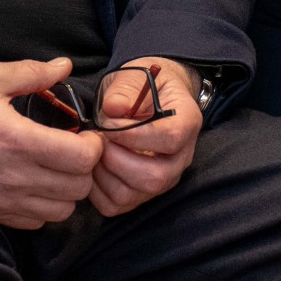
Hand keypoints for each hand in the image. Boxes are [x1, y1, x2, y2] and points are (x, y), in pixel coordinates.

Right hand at [0, 59, 103, 229]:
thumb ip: (33, 73)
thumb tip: (65, 66)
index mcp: (15, 139)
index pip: (81, 158)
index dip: (93, 145)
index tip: (85, 132)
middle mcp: (11, 176)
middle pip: (76, 188)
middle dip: (84, 167)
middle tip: (74, 147)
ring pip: (59, 211)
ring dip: (67, 189)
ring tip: (56, 166)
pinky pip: (34, 222)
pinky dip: (44, 206)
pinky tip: (35, 182)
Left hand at [88, 58, 202, 216]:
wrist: (151, 98)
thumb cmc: (145, 85)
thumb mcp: (137, 75)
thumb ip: (125, 89)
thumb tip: (113, 109)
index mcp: (187, 122)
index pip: (170, 138)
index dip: (133, 135)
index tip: (107, 124)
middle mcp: (181, 158)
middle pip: (154, 177)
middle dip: (116, 159)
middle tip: (98, 139)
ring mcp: (164, 180)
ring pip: (133, 195)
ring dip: (103, 174)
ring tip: (94, 150)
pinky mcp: (143, 194)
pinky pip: (117, 206)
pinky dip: (97, 190)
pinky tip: (94, 165)